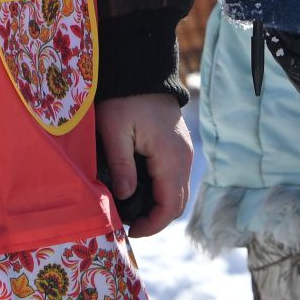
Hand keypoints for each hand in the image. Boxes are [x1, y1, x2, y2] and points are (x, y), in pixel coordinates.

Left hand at [95, 94, 190, 236]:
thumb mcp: (114, 131)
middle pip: (178, 204)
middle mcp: (183, 158)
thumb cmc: (125, 99)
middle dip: (155, 220)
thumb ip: (121, 165)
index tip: (128, 230)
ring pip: (179, 193)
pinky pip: (176, 179)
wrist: (142, 69)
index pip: (169, 206)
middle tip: (128, 224)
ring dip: (159, 207)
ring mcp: (184, 152)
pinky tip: (140, 191)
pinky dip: (162, 192)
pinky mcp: (179, 147)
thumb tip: (125, 197)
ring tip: (132, 210)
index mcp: (170, 157)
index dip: (151, 225)